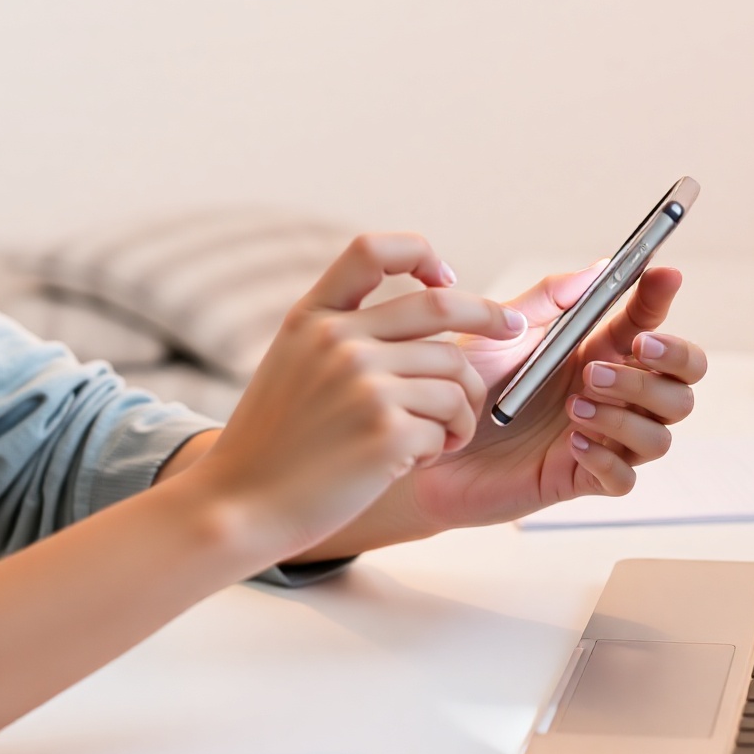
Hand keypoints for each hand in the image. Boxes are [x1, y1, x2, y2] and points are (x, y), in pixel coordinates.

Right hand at [184, 233, 527, 566]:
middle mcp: (339, 340)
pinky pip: (447, 426)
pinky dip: (441, 446)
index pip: (372, 250)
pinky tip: (410, 462)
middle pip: (441, 308)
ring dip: (462, 410)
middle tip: (512, 329)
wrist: (241, 504)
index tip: (445, 278)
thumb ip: (340, 332)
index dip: (419, 254)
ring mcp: (363, 384)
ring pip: (455, 376)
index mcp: (313, 317)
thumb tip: (419, 310)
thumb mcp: (291, 363)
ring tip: (437, 436)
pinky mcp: (386, 431)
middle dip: (491, 316)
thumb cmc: (273, 443)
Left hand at [290, 264, 705, 553]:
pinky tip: (575, 443)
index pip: (649, 325)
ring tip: (575, 404)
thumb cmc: (463, 383)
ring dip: (627, 415)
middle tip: (607, 362)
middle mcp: (608, 395)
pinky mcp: (580, 479)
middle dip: (665, 367)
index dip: (661, 300)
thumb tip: (601, 267)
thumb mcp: (501, 332)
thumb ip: (550, 300)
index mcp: (594, 351)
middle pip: (681, 384)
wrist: (425, 437)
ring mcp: (600, 439)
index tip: (663, 274)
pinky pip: (624, 478)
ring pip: (660, 434)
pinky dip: (608, 457)